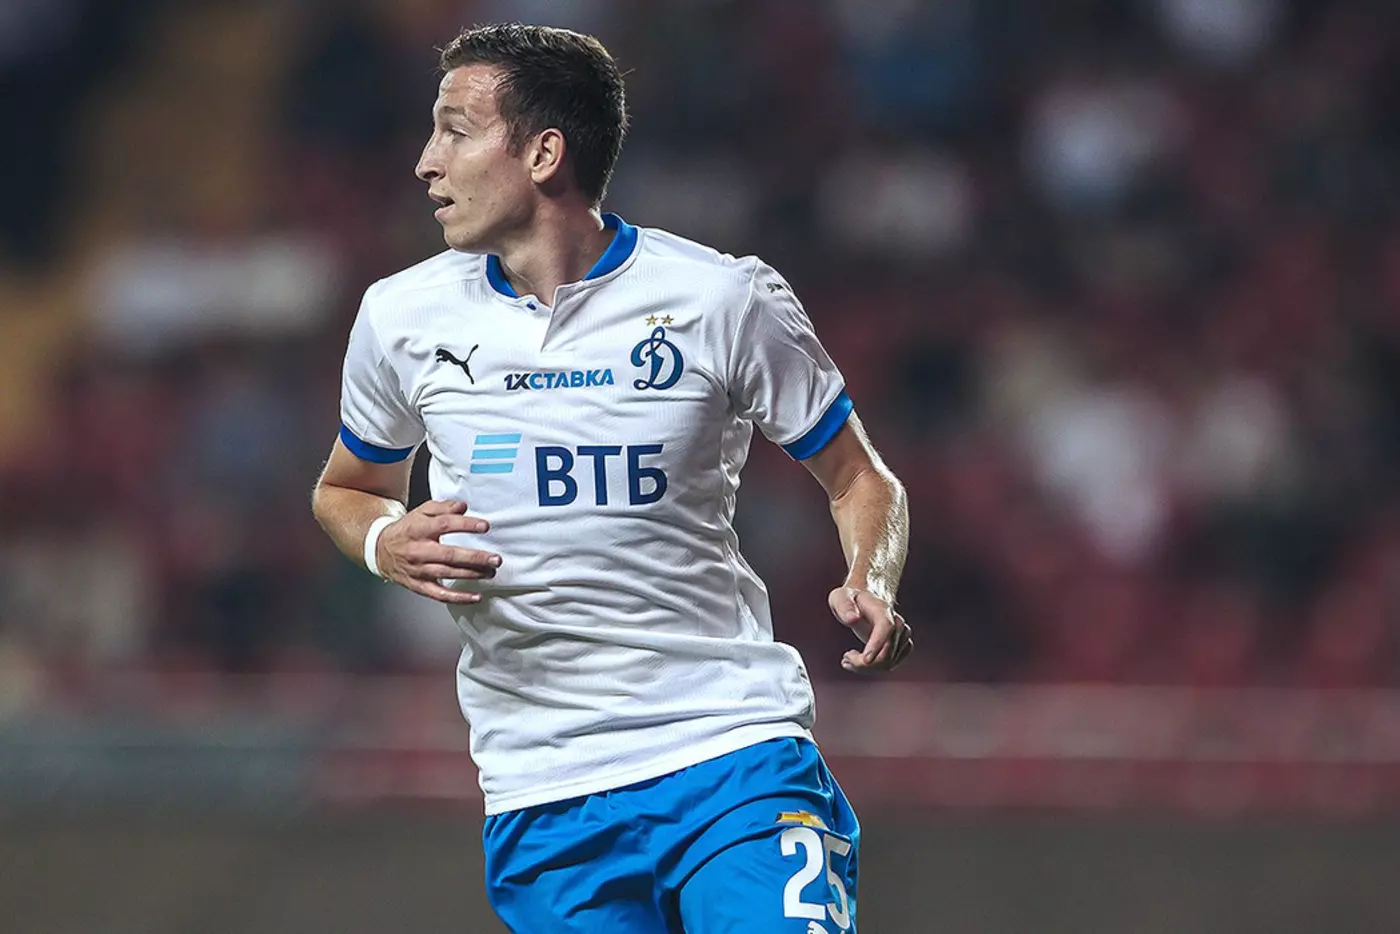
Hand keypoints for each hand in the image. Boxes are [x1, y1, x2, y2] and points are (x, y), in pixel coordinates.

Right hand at [376, 499, 500, 604]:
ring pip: (447, 574)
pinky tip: (475, 596)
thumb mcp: (421, 512)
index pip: (445, 525)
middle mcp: (418, 551)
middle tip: (495, 559)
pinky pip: (440, 595)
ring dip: (472, 575)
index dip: (465, 525)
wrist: (380, 550)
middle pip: (449, 555)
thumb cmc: (407, 530)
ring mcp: (418, 571)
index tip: (484, 527)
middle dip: (475, 558)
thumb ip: (442, 507)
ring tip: (490, 572)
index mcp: (419, 529)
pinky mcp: (419, 586)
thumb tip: (462, 507)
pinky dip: (459, 598)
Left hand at [829, 586, 911, 673]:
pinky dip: (873, 668)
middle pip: (887, 652)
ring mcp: (901, 635)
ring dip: (866, 667)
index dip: (877, 644)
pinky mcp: (901, 645)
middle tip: (845, 659)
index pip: (886, 627)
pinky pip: (891, 664)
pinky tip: (859, 661)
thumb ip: (844, 606)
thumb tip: (852, 619)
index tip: (865, 660)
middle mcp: (897, 623)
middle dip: (864, 663)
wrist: (866, 597)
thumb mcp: (840, 597)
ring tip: (848, 659)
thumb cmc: (851, 597)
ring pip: (889, 663)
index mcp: (882, 610)